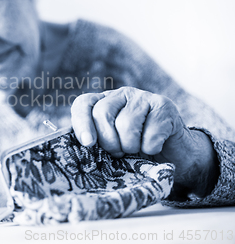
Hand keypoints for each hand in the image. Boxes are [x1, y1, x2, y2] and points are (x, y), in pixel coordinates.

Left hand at [71, 87, 217, 197]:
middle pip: (102, 113)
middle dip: (109, 141)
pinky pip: (151, 132)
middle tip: (119, 152)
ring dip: (131, 146)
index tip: (88, 143)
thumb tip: (77, 147)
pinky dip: (151, 147)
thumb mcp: (110, 148)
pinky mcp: (164, 106)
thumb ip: (94, 143)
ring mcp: (143, 97)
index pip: (84, 104)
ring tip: (137, 150)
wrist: (175, 156)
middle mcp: (121, 95)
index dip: (82, 122)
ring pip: (126, 123)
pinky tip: (155, 147)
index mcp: (103, 103)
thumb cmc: (137, 153)